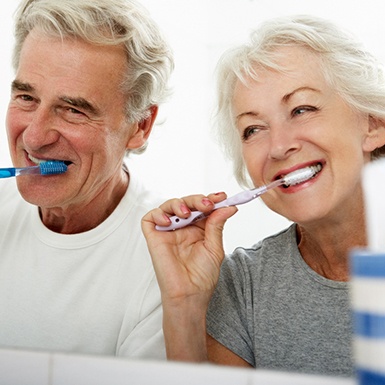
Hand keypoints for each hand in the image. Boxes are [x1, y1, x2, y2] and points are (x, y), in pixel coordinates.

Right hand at [142, 192, 236, 306]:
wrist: (190, 294)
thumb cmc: (202, 276)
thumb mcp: (214, 247)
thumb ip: (217, 225)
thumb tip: (229, 206)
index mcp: (198, 229)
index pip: (202, 208)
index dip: (210, 199)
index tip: (221, 197)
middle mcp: (183, 228)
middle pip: (186, 203)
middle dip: (197, 200)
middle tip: (207, 204)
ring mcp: (168, 232)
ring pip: (168, 206)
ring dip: (178, 204)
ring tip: (187, 213)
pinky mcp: (154, 237)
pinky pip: (150, 218)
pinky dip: (158, 214)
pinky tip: (169, 222)